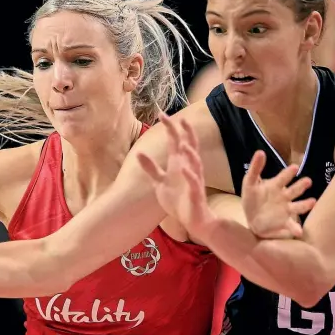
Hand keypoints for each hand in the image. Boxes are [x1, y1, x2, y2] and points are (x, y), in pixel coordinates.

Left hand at [138, 112, 214, 236]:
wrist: (193, 220)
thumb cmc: (178, 200)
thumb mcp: (160, 182)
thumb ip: (151, 168)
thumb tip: (139, 153)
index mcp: (178, 164)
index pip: (176, 141)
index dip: (170, 127)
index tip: (161, 114)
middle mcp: (188, 168)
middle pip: (189, 146)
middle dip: (185, 133)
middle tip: (178, 119)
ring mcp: (193, 180)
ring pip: (195, 163)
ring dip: (190, 153)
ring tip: (183, 143)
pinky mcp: (195, 194)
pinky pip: (194, 183)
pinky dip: (190, 175)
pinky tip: (184, 168)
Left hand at [242, 151, 315, 238]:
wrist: (252, 219)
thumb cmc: (252, 198)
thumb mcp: (249, 183)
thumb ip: (255, 168)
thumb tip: (260, 152)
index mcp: (275, 186)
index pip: (283, 177)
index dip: (288, 173)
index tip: (295, 167)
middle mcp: (283, 197)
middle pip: (294, 190)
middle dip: (301, 185)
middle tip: (308, 181)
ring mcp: (285, 209)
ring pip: (297, 206)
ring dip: (305, 204)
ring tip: (313, 202)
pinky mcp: (284, 222)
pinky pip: (291, 226)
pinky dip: (296, 229)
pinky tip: (299, 232)